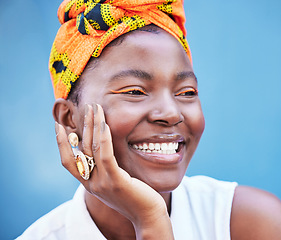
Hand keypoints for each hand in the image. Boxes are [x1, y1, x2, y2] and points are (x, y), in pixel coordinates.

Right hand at [55, 104, 173, 238]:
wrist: (148, 216)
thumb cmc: (135, 196)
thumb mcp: (116, 182)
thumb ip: (106, 170)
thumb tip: (103, 151)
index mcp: (89, 184)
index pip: (68, 162)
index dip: (61, 143)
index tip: (59, 125)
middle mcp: (91, 184)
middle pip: (80, 150)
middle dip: (82, 126)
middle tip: (87, 107)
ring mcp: (102, 183)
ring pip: (92, 149)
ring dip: (92, 126)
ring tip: (95, 108)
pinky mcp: (116, 182)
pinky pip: (106, 156)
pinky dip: (104, 138)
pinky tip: (104, 124)